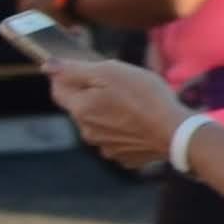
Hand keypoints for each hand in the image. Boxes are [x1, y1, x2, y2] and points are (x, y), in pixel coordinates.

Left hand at [45, 52, 184, 173]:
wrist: (175, 132)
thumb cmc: (145, 97)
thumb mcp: (111, 72)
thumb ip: (75, 69)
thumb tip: (47, 66)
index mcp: (80, 109)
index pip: (58, 90)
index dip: (67, 76)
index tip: (86, 69)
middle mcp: (86, 132)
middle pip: (81, 108)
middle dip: (93, 96)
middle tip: (120, 86)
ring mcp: (105, 147)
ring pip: (99, 125)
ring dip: (109, 114)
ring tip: (136, 106)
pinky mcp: (124, 157)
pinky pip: (117, 140)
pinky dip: (125, 132)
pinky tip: (142, 124)